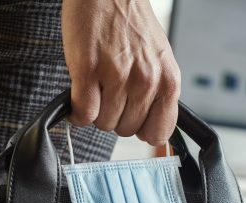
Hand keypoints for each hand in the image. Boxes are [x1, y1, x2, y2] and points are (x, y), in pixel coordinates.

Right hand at [62, 0, 180, 145]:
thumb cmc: (131, 25)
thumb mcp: (159, 61)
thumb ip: (158, 95)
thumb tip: (153, 134)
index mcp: (168, 81)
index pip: (158, 132)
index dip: (141, 129)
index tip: (133, 120)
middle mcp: (147, 81)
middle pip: (126, 130)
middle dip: (115, 116)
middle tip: (111, 92)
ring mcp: (118, 76)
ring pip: (103, 123)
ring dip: (95, 110)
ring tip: (97, 86)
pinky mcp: (89, 69)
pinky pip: (83, 112)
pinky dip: (76, 111)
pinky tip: (79, 94)